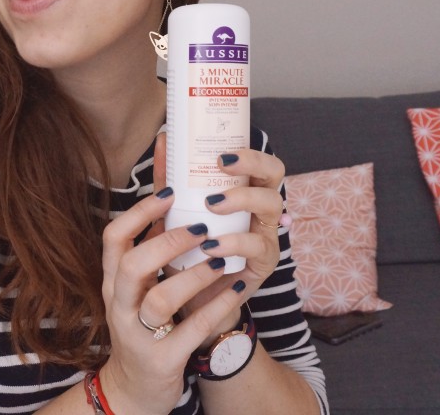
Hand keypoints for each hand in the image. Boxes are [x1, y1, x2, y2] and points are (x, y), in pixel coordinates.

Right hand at [97, 137, 250, 413]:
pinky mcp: (162, 360)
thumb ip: (151, 240)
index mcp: (114, 280)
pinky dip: (217, 305)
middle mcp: (120, 304)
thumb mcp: (139, 282)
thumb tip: (167, 181)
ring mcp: (138, 334)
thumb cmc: (144, 321)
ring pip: (160, 299)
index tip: (172, 190)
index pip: (113, 237)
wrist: (134, 388)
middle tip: (202, 226)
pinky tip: (239, 287)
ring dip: (194, 275)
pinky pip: (191, 330)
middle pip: (131, 264)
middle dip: (167, 241)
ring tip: (222, 257)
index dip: (140, 211)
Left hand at [157, 135, 287, 341]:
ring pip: (272, 205)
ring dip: (241, 199)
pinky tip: (211, 246)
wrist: (191, 300)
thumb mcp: (177, 211)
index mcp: (245, 192)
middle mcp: (262, 209)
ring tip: (211, 205)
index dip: (248, 152)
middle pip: (275, 175)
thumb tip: (164, 139)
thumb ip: (171, 179)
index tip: (220, 153)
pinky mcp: (264, 263)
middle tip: (221, 166)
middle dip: (252, 164)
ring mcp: (267, 234)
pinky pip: (257, 246)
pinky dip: (233, 242)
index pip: (259, 161)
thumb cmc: (187, 249)